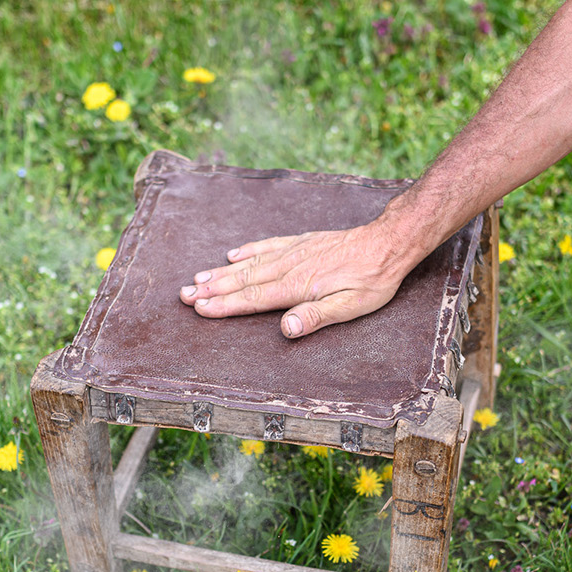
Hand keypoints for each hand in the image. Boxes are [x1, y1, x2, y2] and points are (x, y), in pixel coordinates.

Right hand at [178, 222, 416, 337]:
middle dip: (212, 289)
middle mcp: (290, 267)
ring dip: (222, 272)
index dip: (225, 305)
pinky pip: (269, 245)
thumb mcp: (352, 307)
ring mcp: (295, 251)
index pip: (254, 299)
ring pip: (251, 263)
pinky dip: (249, 250)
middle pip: (244, 280)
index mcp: (299, 287)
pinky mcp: (303, 242)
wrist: (388, 243)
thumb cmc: (372, 280)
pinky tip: (234, 254)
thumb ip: (318, 317)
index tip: (199, 308)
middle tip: (183, 295)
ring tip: (197, 277)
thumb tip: (286, 329)